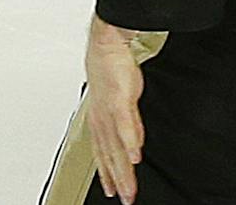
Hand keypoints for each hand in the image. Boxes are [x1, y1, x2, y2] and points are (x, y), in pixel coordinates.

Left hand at [83, 15, 146, 204]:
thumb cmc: (112, 72)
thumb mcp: (121, 102)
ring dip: (123, 170)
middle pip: (110, 157)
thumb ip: (128, 124)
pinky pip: (125, 126)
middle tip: (126, 199)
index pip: (103, 154)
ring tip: (129, 187)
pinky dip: (130, 142)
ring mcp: (110, 113)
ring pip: (117, 147)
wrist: (106, 47)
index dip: (107, 175)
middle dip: (118, 181)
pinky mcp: (120, 101)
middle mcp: (102, 121)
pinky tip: (135, 155)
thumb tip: (134, 145)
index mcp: (100, 122)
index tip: (113, 192)